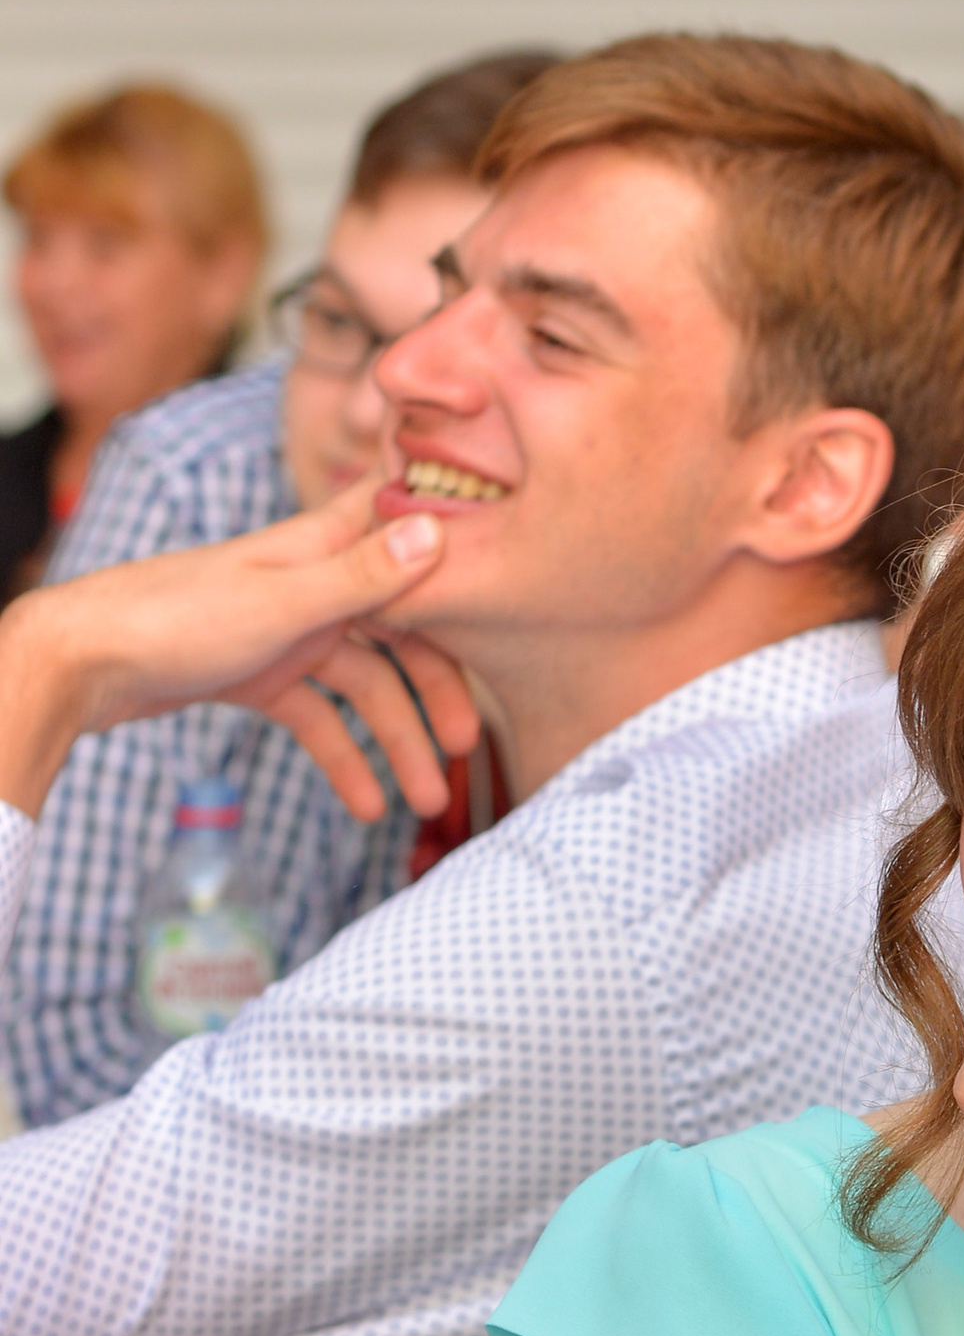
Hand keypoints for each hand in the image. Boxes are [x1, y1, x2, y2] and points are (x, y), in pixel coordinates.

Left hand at [0, 484, 476, 826]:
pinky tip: (363, 805)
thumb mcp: (281, 602)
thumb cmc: (171, 618)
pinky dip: (342, 757)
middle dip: (439, 690)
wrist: (79, 661)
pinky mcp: (259, 670)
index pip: (409, 531)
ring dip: (395, 741)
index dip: (460, 544)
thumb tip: (438, 531)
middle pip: (402, 630)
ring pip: (363, 685)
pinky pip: (318, 716)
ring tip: (423, 802)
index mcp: (322, 546)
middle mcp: (313, 582)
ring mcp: (286, 629)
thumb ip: (362, 576)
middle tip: (469, 749)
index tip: (513, 578)